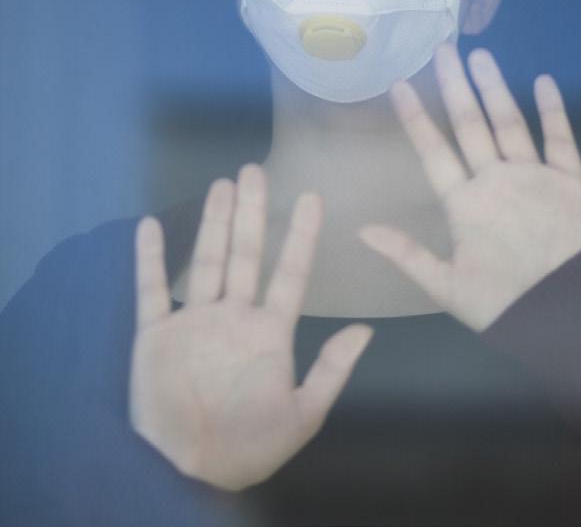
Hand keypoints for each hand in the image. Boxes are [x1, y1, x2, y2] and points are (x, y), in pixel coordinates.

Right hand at [129, 165, 372, 490]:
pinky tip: (150, 226)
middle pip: (246, 253)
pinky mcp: (156, 334)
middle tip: (256, 170)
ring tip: (223, 184)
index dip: (302, 236)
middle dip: (252, 212)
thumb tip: (367, 329)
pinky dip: (149, 259)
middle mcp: (234, 316)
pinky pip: (152, 290)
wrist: (188, 474)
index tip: (313, 197)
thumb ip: (331, 370)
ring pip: (207, 260)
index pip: (290, 273)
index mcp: (268, 331)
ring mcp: (195, 322)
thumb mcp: (302, 414)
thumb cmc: (249, 447)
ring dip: (213, 223)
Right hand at [358, 43, 580, 331]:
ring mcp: (534, 176)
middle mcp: (496, 180)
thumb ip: (406, 254)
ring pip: (508, 123)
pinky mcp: (571, 180)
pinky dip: (554, 109)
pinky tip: (546, 81)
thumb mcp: (448, 288)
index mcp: (464, 204)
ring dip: (493, 87)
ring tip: (480, 55)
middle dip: (454, 84)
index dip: (416, 116)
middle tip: (444, 48)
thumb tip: (362, 230)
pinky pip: (561, 139)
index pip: (433, 151)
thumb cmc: (506, 304)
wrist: (572, 314)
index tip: (401, 83)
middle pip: (470, 125)